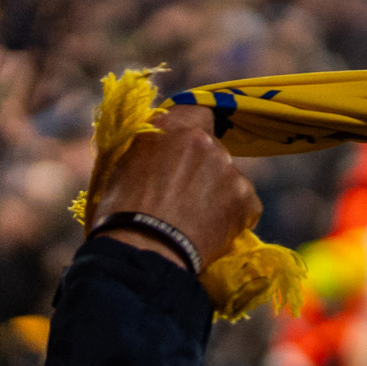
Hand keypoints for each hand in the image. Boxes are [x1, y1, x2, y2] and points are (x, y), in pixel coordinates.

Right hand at [95, 105, 259, 284]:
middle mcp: (202, 140)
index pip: (196, 114)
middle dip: (203, 171)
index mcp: (168, 126)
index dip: (194, 134)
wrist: (143, 251)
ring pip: (228, 179)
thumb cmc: (120, 214)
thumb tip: (155, 157)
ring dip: (218, 195)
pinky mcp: (246, 197)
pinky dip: (232, 219)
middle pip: (212, 150)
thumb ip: (147, 152)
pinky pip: (244, 206)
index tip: (189, 153)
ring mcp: (227, 167)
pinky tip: (211, 235)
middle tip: (185, 200)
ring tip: (195, 223)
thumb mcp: (122, 168)